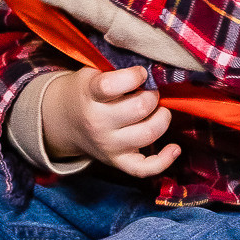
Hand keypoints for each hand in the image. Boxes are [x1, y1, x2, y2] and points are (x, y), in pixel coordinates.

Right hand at [37, 64, 180, 178]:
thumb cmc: (87, 92)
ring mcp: (109, 145)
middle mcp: (98, 123)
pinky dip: (164, 160)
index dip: (134, 75)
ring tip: (157, 110)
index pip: (112, 85)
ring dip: (162, 117)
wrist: (64, 121)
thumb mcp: (92, 74)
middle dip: (152, 95)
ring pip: (149, 133)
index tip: (141, 73)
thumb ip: (117, 71)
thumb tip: (153, 71)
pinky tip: (174, 147)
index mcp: (89, 95)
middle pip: (140, 108)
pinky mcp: (118, 161)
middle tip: (149, 91)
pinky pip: (144, 168)